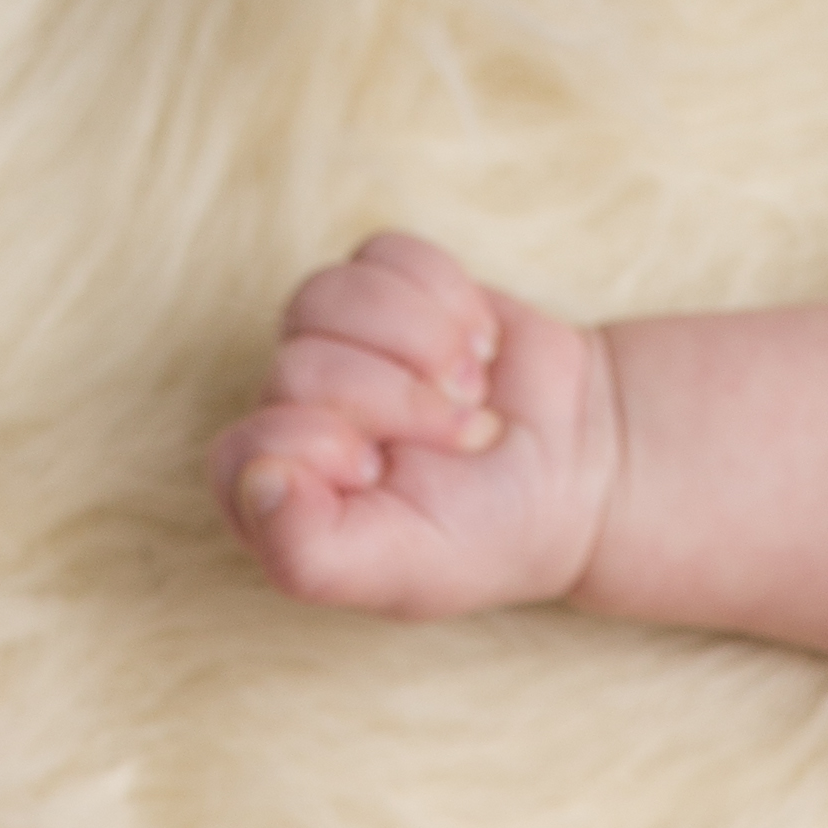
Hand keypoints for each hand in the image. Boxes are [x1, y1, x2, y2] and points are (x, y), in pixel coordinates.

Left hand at [209, 230, 617, 616]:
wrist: (584, 468)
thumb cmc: (485, 535)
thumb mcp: (402, 574)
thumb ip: (306, 555)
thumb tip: (258, 479)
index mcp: (280, 499)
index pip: (244, 450)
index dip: (321, 448)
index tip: (383, 474)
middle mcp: (294, 415)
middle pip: (298, 365)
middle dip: (398, 399)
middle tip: (462, 437)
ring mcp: (336, 343)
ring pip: (329, 295)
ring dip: (422, 338)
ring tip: (472, 387)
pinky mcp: (385, 287)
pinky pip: (384, 254)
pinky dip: (448, 294)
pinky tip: (480, 343)